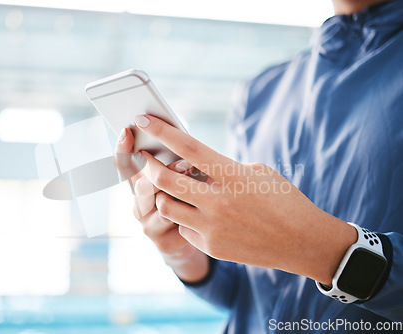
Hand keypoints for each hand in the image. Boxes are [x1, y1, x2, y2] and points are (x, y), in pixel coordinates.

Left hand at [133, 114, 356, 284]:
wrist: (303, 242)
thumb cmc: (283, 200)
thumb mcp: (257, 172)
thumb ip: (222, 168)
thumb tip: (190, 165)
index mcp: (232, 174)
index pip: (187, 146)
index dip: (161, 131)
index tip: (142, 119)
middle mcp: (218, 200)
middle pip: (164, 179)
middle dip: (149, 166)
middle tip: (145, 159)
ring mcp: (212, 227)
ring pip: (166, 206)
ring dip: (164, 195)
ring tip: (175, 190)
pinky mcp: (212, 246)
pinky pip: (183, 228)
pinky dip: (186, 219)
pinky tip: (201, 216)